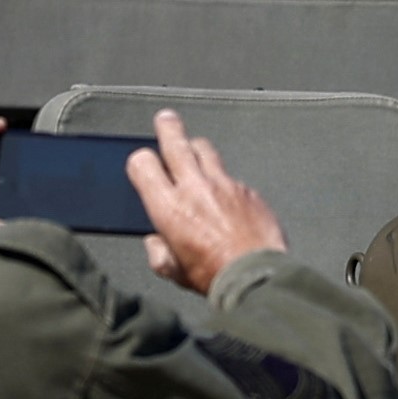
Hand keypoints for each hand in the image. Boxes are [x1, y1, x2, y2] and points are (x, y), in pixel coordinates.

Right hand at [131, 109, 288, 293]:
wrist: (258, 279)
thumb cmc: (216, 278)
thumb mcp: (174, 272)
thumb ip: (159, 252)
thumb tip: (156, 243)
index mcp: (169, 208)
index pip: (143, 164)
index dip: (140, 161)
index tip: (143, 163)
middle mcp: (195, 189)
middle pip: (176, 142)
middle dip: (168, 127)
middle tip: (165, 120)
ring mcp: (224, 185)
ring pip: (206, 150)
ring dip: (197, 149)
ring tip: (195, 152)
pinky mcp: (248, 191)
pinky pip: (232, 177)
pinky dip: (225, 182)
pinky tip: (227, 199)